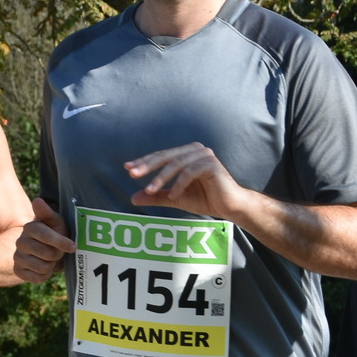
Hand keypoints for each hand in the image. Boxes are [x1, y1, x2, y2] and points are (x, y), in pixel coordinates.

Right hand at [14, 197, 76, 283]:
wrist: (43, 251)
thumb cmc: (54, 233)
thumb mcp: (55, 222)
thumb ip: (47, 213)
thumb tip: (37, 200)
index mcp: (30, 228)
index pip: (46, 236)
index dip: (61, 243)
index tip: (73, 247)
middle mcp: (20, 242)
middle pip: (48, 254)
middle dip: (58, 255)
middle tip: (58, 251)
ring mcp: (17, 257)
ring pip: (43, 267)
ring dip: (52, 265)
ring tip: (51, 259)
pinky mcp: (18, 271)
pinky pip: (38, 278)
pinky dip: (46, 275)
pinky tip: (44, 267)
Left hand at [125, 143, 245, 219]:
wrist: (229, 207)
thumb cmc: (205, 199)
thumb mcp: (175, 198)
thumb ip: (156, 196)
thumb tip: (132, 198)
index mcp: (187, 154)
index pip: (162, 156)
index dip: (144, 162)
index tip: (128, 168)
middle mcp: (196, 150)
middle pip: (167, 156)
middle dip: (148, 166)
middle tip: (133, 175)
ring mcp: (205, 155)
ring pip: (176, 164)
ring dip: (161, 178)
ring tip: (150, 190)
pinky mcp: (212, 164)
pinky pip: (190, 172)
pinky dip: (179, 184)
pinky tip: (173, 195)